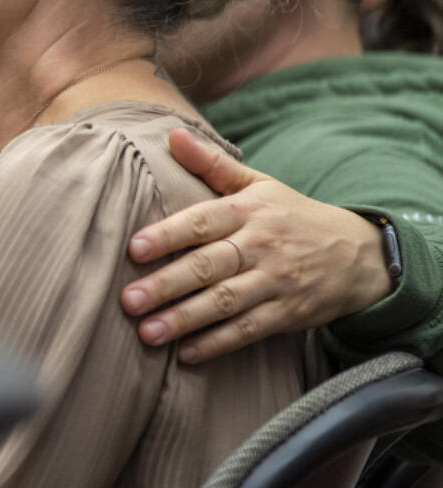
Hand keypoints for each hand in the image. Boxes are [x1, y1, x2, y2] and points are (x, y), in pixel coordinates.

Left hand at [120, 128, 391, 362]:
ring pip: (225, 302)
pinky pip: (248, 330)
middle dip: (166, 284)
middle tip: (128, 300)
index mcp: (249, 210)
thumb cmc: (291, 215)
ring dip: (184, 319)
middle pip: (209, 266)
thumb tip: (171, 133)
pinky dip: (217, 343)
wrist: (359, 254)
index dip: (168, 234)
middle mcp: (262, 245)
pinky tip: (185, 354)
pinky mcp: (288, 314)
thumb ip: (211, 163)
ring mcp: (276, 282)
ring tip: (147, 331)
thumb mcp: (258, 184)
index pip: (202, 221)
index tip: (133, 249)